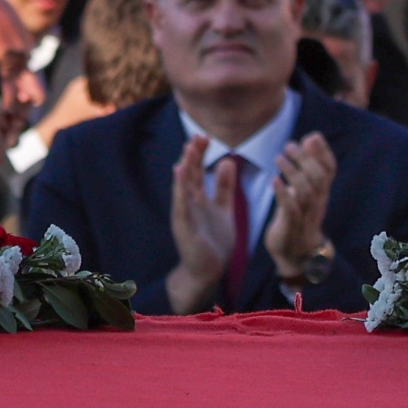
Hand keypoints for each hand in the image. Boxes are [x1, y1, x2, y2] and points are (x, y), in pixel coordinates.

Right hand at [165, 141, 243, 309]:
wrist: (208, 271)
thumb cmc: (214, 241)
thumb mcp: (224, 209)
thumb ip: (224, 187)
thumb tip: (227, 161)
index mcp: (198, 198)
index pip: (198, 170)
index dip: (201, 153)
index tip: (206, 136)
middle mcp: (189, 202)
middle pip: (189, 174)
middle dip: (193, 155)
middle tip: (198, 136)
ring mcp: (184, 213)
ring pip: (183, 186)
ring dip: (186, 167)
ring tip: (188, 150)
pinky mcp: (183, 226)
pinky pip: (181, 204)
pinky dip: (180, 188)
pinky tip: (180, 173)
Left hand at [260, 132, 337, 291]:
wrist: (296, 254)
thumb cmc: (299, 216)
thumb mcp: (305, 190)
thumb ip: (308, 166)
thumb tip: (310, 138)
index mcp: (321, 192)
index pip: (330, 169)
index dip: (324, 152)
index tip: (312, 136)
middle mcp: (316, 202)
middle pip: (318, 177)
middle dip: (305, 158)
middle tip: (289, 145)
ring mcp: (305, 214)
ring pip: (306, 192)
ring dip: (292, 172)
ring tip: (278, 158)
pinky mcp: (290, 225)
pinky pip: (291, 208)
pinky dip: (283, 192)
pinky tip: (274, 180)